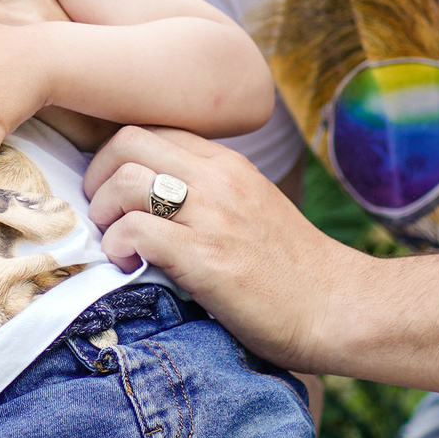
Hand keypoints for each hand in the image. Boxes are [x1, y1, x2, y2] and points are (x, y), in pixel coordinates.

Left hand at [83, 127, 355, 374]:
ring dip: (103, 212)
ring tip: (115, 240)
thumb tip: (154, 198)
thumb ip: (210, 192)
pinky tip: (127, 265)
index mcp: (229, 165)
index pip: (153, 128)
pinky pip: (136, 230)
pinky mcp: (206, 258)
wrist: (340, 309)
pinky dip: (117, 247)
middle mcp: (219, 180)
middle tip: (102, 211)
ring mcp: (213, 217)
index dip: (116, 155)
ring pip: (125, 180)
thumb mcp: (254, 208)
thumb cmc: (295, 271)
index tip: (111, 188)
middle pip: (128, 141)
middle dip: (98, 174)